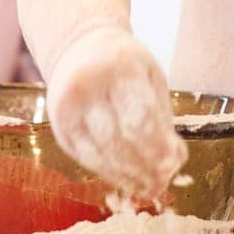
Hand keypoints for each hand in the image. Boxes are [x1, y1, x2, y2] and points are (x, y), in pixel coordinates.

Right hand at [46, 26, 186, 198]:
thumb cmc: (123, 63)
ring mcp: (67, 107)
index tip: (172, 167)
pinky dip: (108, 172)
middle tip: (162, 183)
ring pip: (99, 154)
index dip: (157, 150)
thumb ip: (163, 116)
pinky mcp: (58, 125)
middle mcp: (87, 86)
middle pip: (118, 140)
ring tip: (147, 186)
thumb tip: (175, 160)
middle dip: (143, 168)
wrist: (78, 47)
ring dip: (127, 176)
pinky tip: (125, 178)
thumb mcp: (150, 75)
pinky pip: (85, 157)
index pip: (139, 119)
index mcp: (118, 68)